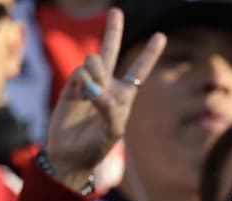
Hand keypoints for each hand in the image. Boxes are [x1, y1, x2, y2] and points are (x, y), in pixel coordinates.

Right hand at [43, 8, 165, 188]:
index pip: (138, 71)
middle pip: (111, 52)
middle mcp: (106, 86)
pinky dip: (83, 82)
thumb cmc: (96, 146)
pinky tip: (82, 96)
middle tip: (116, 11)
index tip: (161, 36)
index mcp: (123, 96)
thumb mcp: (112, 131)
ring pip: (93, 61)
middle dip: (113, 32)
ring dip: (96, 71)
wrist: (70, 155)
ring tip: (91, 93)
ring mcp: (87, 84)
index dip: (149, 54)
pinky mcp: (70, 87)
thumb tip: (96, 88)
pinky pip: (80, 73)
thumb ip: (109, 108)